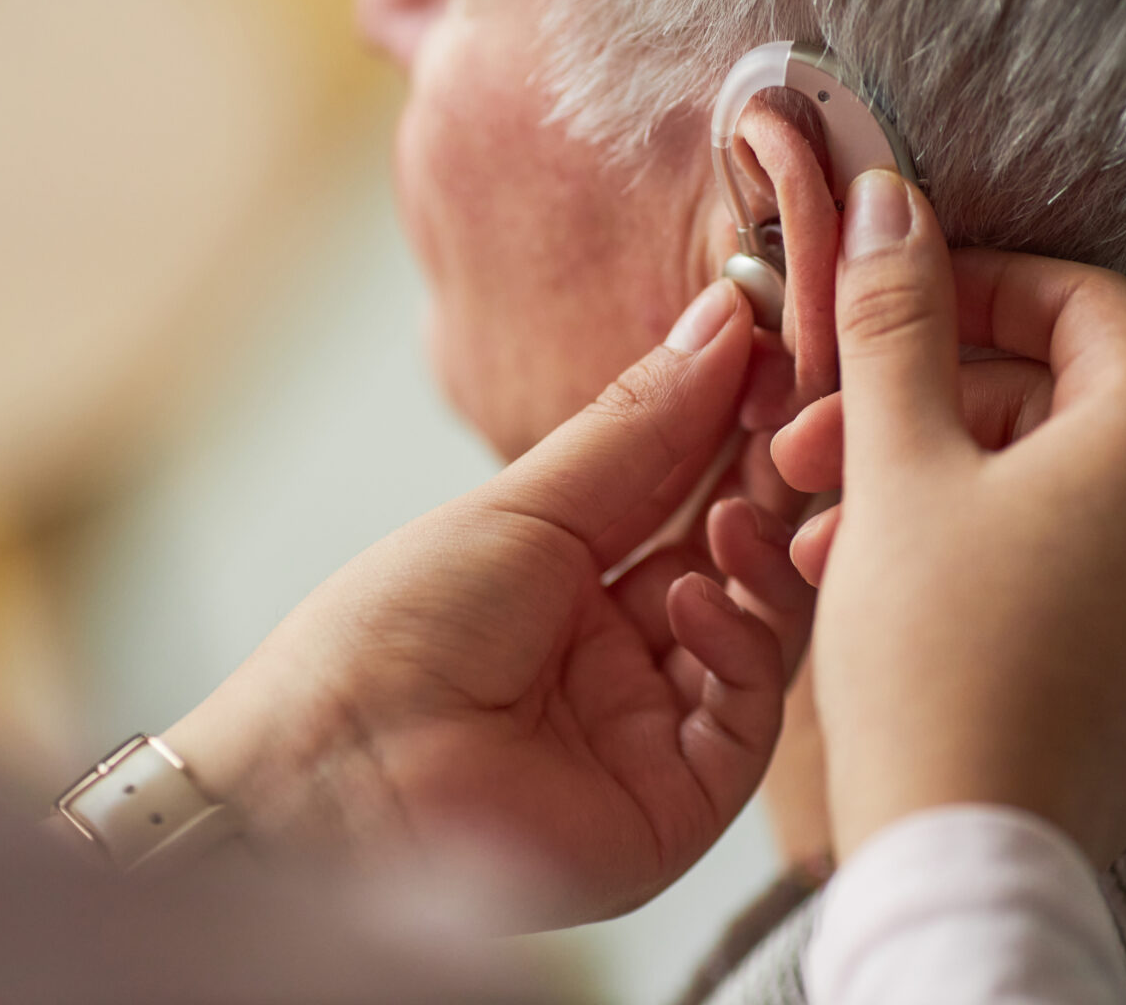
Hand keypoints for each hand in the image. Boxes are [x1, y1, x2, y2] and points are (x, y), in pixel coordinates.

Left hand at [164, 280, 812, 925]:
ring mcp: (651, 732)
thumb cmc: (388, 638)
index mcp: (572, 583)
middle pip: (736, 561)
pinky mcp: (675, 805)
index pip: (687, 495)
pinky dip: (739, 648)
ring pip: (762, 635)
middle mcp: (621, 657)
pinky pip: (745, 719)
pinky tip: (693, 598)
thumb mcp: (523, 508)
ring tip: (736, 516)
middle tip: (795, 424)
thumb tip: (723, 320)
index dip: (735, 429)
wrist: (329, 781)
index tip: (774, 357)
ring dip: (761, 562)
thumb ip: (639, 426)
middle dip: (768, 489)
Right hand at [804, 170, 1125, 867]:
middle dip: (930, 408)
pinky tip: (897, 587)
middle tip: (819, 446)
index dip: (980, 286)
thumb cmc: (935, 658)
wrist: (971, 857)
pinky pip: (1092, 568)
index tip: (893, 304)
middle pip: (1069, 402)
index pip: (1088, 304)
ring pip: (1068, 491)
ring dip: (946, 487)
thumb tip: (891, 205)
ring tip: (833, 534)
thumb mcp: (896, 465)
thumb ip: (896, 321)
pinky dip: (998, 552)